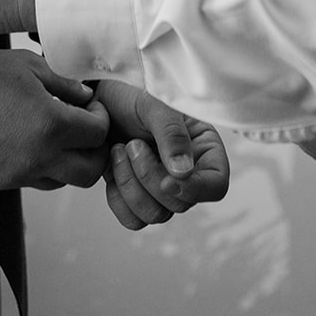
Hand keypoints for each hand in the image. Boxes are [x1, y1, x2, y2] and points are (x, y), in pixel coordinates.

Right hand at [0, 49, 109, 190]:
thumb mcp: (27, 65)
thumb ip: (63, 82)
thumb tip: (84, 95)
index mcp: (51, 126)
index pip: (99, 134)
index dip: (102, 118)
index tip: (92, 107)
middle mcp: (40, 157)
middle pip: (91, 171)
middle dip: (96, 150)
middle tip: (87, 129)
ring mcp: (19, 174)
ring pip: (64, 181)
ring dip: (70, 162)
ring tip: (59, 136)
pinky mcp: (1, 181)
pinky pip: (34, 181)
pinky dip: (43, 167)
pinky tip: (32, 142)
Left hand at [91, 80, 230, 231]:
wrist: (99, 101)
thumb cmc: (130, 95)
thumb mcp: (154, 105)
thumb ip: (171, 135)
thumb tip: (183, 173)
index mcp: (203, 148)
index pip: (216, 185)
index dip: (195, 190)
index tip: (166, 180)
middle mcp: (188, 173)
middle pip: (182, 203)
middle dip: (150, 178)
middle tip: (132, 144)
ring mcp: (162, 188)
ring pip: (156, 214)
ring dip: (130, 184)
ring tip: (119, 149)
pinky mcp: (136, 198)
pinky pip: (133, 220)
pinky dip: (118, 198)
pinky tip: (111, 166)